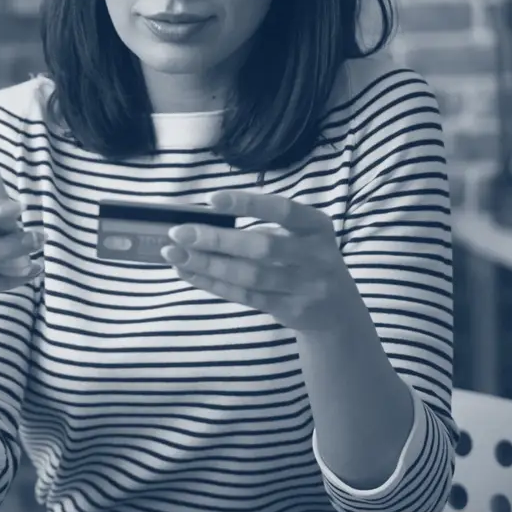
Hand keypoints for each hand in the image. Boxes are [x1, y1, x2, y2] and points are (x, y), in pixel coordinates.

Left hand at [159, 190, 364, 333]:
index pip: (282, 210)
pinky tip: (188, 272)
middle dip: (216, 239)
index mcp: (317, 226)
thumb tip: (202, 220)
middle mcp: (317, 256)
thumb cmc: (304, 260)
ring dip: (207, 264)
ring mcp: (306, 286)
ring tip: (174, 254)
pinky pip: (245, 296)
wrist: (337, 311)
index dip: (247, 204)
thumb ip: (262, 227)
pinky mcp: (291, 310)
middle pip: (261, 247)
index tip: (210, 199)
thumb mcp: (299, 237)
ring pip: (249, 276)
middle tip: (178, 232)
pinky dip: (213, 283)